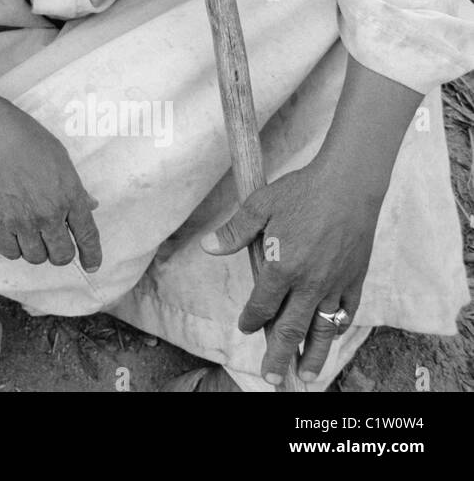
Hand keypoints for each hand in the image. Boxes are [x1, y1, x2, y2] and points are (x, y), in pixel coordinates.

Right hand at [0, 104, 101, 269]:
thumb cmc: (28, 141)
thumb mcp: (62, 160)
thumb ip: (76, 188)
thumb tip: (91, 205)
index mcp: (70, 196)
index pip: (87, 236)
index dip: (92, 255)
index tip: (91, 265)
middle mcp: (49, 213)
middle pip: (61, 255)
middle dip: (60, 254)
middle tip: (52, 245)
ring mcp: (23, 220)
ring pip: (36, 257)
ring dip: (35, 250)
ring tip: (30, 236)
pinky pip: (10, 252)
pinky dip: (13, 248)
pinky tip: (12, 235)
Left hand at [201, 160, 381, 383]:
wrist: (348, 184)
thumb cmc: (300, 191)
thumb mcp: (259, 204)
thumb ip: (234, 231)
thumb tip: (208, 247)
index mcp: (281, 267)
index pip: (262, 305)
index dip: (252, 319)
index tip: (246, 328)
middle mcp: (309, 282)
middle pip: (291, 328)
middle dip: (278, 355)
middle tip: (271, 379)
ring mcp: (335, 283)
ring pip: (322, 328)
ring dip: (313, 354)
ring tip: (305, 375)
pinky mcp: (355, 278)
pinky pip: (346, 311)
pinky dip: (338, 326)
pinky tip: (331, 335)